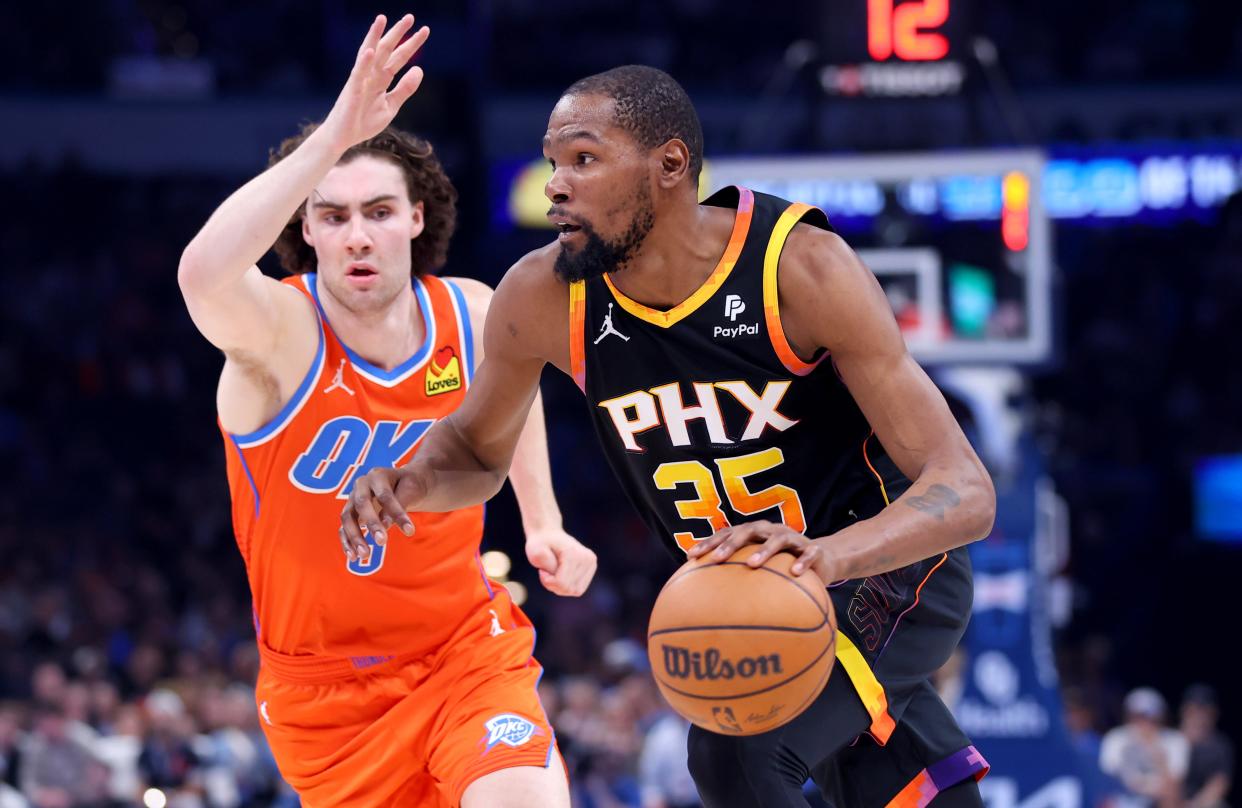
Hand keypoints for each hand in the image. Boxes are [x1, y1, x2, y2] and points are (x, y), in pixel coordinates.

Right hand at [321, 14, 429, 152]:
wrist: (343, 138)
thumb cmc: (363, 121)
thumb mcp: (390, 106)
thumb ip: (404, 89)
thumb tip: (419, 69)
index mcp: (381, 79)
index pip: (399, 58)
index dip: (411, 45)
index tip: (424, 30)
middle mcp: (370, 75)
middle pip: (386, 50)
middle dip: (398, 34)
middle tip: (410, 16)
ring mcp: (360, 81)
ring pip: (369, 55)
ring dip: (375, 37)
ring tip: (382, 18)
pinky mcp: (352, 91)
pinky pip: (358, 74)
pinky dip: (364, 62)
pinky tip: (371, 50)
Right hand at [339, 466, 424, 561]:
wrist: (402, 483)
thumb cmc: (408, 485)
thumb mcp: (411, 488)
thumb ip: (399, 503)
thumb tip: (385, 525)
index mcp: (378, 475)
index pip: (385, 495)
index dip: (396, 513)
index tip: (410, 531)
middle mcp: (361, 485)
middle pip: (362, 503)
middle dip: (372, 524)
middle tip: (383, 542)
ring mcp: (352, 499)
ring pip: (347, 517)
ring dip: (355, 537)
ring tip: (365, 555)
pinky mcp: (350, 513)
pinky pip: (343, 528)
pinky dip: (347, 542)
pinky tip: (353, 557)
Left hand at [525, 528, 597, 596]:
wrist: (549, 534)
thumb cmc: (540, 544)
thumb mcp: (534, 551)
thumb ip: (543, 561)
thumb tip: (557, 573)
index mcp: (573, 553)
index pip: (561, 583)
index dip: (547, 581)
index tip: (541, 571)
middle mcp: (586, 558)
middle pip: (569, 589)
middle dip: (554, 585)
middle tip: (546, 573)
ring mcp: (592, 562)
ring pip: (576, 591)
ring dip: (560, 587)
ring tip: (553, 574)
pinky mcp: (592, 567)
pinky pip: (579, 588)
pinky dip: (567, 586)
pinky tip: (561, 575)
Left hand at [686, 520, 835, 584]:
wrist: (822, 559)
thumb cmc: (783, 566)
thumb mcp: (762, 569)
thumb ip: (739, 577)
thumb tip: (707, 602)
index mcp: (755, 534)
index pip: (727, 533)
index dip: (709, 542)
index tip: (691, 555)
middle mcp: (771, 531)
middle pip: (748, 531)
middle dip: (731, 543)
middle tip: (717, 559)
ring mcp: (793, 538)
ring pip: (777, 539)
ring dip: (764, 550)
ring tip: (752, 565)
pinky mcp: (814, 549)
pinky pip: (809, 553)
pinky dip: (802, 561)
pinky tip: (795, 573)